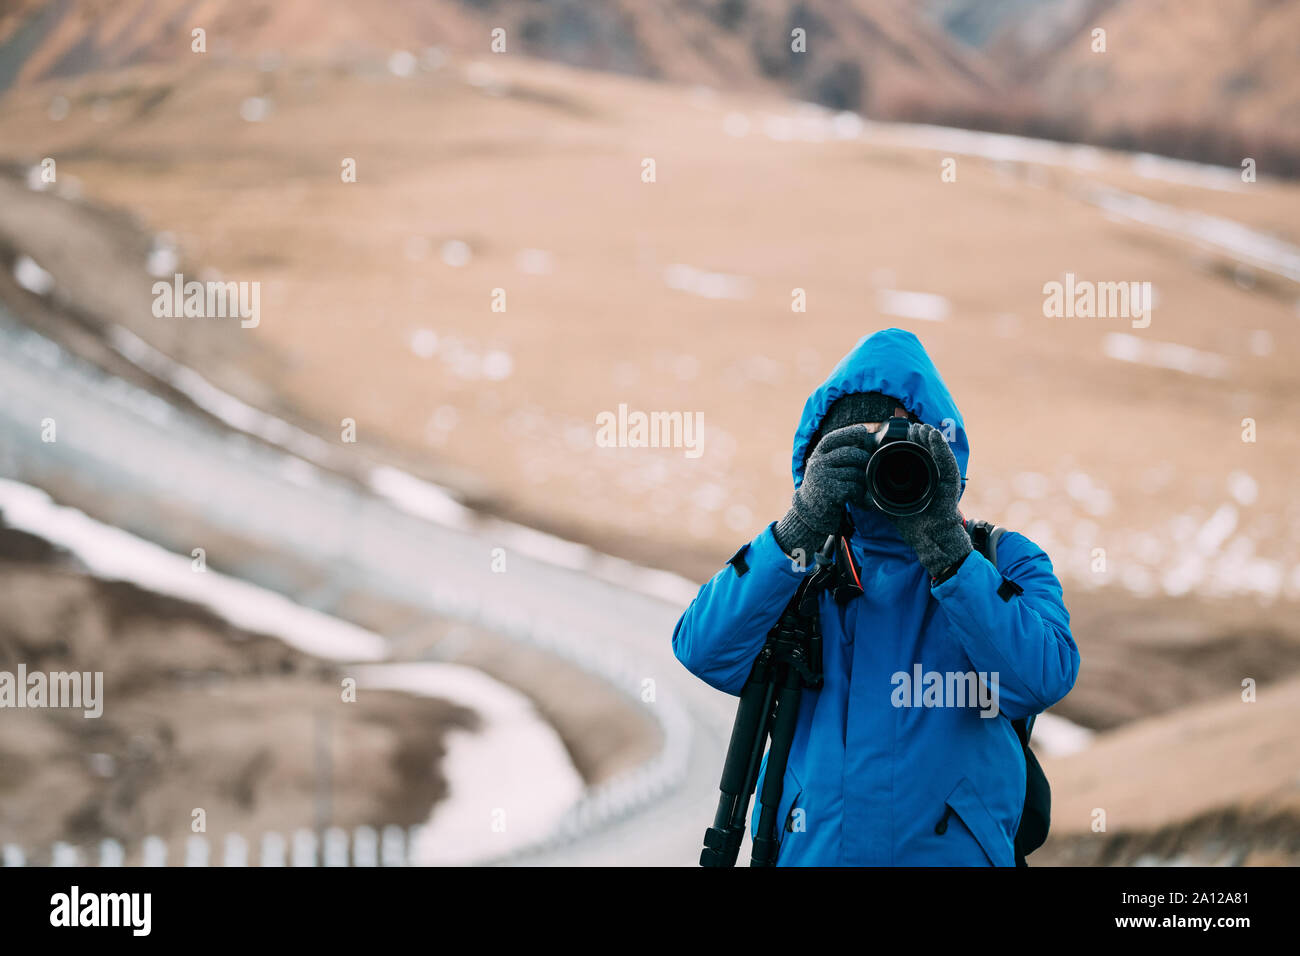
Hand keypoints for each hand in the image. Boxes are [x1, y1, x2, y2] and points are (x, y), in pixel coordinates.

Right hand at [774, 425, 872, 559]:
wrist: (809, 512)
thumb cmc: (824, 485)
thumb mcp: (825, 465)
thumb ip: (839, 453)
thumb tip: (866, 438)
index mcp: (817, 454)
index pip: (834, 438)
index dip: (849, 432)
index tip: (864, 431)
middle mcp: (817, 464)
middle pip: (850, 454)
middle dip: (864, 460)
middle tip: (866, 469)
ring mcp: (822, 478)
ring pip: (855, 473)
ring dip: (862, 482)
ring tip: (858, 488)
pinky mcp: (830, 493)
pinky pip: (854, 488)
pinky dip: (859, 494)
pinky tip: (855, 498)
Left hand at [884, 423, 971, 577]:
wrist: (927, 539)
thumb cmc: (911, 522)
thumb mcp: (888, 503)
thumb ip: (876, 492)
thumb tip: (858, 485)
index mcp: (918, 476)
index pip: (913, 453)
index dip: (906, 442)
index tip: (896, 433)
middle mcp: (932, 474)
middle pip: (926, 449)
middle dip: (917, 436)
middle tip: (908, 427)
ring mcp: (941, 477)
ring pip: (936, 451)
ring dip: (928, 437)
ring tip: (919, 427)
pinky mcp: (950, 482)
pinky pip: (946, 462)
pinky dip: (940, 448)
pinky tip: (932, 436)